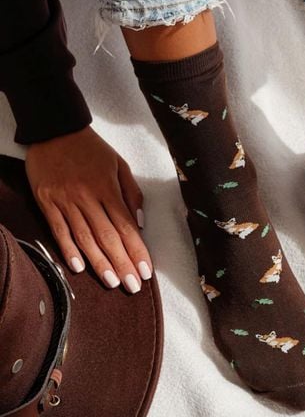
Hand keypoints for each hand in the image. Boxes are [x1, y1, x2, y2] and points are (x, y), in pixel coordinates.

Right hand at [25, 126, 151, 292]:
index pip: (126, 226)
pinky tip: (78, 267)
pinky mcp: (47, 202)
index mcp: (108, 188)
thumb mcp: (119, 165)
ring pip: (84, 237)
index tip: (146, 270)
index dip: (137, 250)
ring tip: (111, 282)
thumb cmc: (92, 149)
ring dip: (98, 262)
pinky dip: (68, 249)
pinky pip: (58, 229)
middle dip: (122, 263)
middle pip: (107, 236)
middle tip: (132, 286)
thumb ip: (131, 194)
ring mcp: (65, 200)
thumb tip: (140, 224)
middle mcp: (87, 196)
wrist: (56, 130)